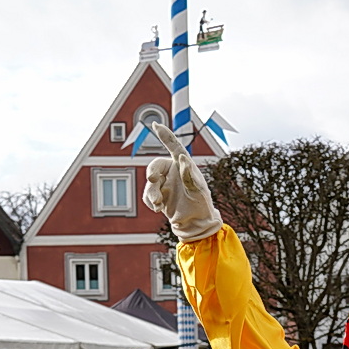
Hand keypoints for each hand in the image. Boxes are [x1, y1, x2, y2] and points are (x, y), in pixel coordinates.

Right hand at [142, 123, 222, 241]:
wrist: (195, 224)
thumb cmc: (201, 205)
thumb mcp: (198, 190)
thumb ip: (189, 174)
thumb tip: (181, 157)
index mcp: (184, 166)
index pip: (174, 147)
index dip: (165, 135)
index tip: (155, 124)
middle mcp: (173, 172)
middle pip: (155, 166)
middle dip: (151, 172)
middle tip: (152, 180)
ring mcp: (164, 183)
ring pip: (149, 183)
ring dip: (151, 193)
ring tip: (159, 205)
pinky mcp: (159, 195)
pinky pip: (147, 195)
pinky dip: (150, 202)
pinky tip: (158, 209)